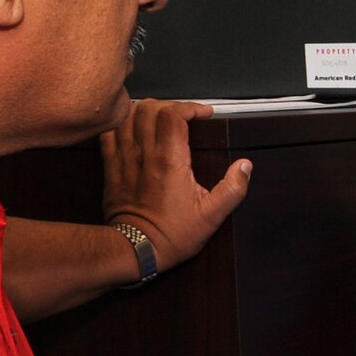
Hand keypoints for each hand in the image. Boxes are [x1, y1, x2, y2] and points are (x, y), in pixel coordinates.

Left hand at [101, 98, 250, 270]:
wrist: (134, 250)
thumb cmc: (171, 234)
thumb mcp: (211, 216)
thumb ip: (232, 189)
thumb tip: (245, 166)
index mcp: (170, 161)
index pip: (174, 114)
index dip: (190, 107)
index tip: (203, 115)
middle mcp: (145, 154)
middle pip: (149, 107)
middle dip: (169, 105)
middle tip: (182, 116)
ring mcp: (124, 158)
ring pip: (127, 116)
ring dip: (144, 111)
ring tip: (159, 119)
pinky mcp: (111, 166)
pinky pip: (109, 133)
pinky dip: (121, 124)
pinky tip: (133, 130)